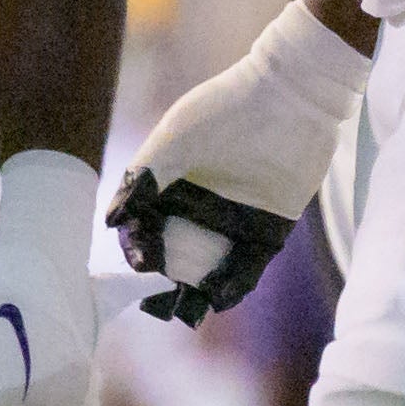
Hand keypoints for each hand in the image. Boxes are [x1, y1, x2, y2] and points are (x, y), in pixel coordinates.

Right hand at [104, 0, 368, 324]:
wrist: (292, 97)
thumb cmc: (226, 108)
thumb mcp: (177, 138)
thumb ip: (144, 177)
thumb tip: (112, 219)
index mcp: (171, 184)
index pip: (143, 226)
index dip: (137, 245)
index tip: (140, 258)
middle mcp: (198, 207)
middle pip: (171, 254)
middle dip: (159, 281)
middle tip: (154, 298)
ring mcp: (233, 222)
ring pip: (205, 269)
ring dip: (192, 292)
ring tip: (182, 308)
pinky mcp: (268, 232)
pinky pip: (246, 270)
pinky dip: (230, 288)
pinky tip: (216, 300)